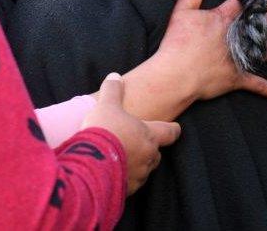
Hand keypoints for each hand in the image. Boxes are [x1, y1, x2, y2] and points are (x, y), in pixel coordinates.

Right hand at [82, 73, 180, 193]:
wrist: (91, 164)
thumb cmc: (105, 131)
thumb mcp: (106, 105)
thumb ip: (112, 90)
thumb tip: (114, 76)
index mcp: (149, 135)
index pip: (170, 132)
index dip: (173, 129)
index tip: (175, 128)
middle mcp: (148, 156)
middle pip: (156, 152)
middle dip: (148, 148)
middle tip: (136, 142)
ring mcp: (139, 175)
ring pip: (144, 169)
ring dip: (135, 164)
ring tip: (120, 158)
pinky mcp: (127, 190)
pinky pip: (129, 183)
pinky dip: (123, 177)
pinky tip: (110, 173)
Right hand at [153, 0, 266, 101]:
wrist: (178, 73)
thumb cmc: (178, 42)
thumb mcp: (181, 12)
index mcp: (223, 20)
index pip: (240, 4)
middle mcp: (237, 37)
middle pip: (258, 24)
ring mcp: (240, 58)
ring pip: (265, 51)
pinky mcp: (237, 77)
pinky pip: (256, 84)